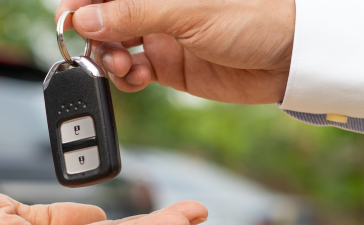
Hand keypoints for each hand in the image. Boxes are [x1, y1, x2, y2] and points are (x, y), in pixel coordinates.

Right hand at [57, 0, 295, 103]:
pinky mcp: (170, 65)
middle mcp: (156, 6)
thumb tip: (86, 18)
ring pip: (113, 45)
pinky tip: (134, 78)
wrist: (294, 57)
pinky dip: (126, 78)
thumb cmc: (257, 16)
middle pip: (104, 15)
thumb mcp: (189, 12)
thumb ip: (133, 14)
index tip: (69, 18)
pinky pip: (133, 72)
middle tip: (95, 49)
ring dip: (106, 58)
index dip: (82, 1)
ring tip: (121, 67)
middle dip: (92, 33)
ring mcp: (161, 34)